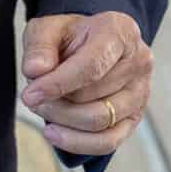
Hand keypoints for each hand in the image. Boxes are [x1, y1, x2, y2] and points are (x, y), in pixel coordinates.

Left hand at [20, 11, 152, 160]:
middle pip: (94, 95)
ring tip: (43, 109)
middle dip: (56, 103)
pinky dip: (77, 142)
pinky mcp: (135, 117)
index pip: (92, 66)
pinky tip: (54, 133)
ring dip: (64, 121)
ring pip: (101, 121)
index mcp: (120, 31)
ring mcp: (141, 91)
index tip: (30, 95)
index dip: (58, 84)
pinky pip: (109, 142)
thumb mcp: (49, 29)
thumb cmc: (71, 36)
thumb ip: (40, 46)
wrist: (90, 44)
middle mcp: (138, 61)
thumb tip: (35, 70)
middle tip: (32, 98)